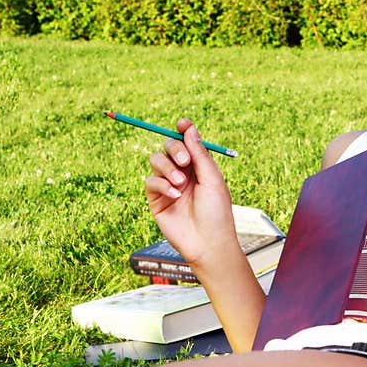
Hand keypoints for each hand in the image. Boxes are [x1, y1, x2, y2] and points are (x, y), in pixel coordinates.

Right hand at [144, 118, 236, 266]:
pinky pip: (150, 181)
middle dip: (174, 148)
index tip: (182, 123)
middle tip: (184, 161)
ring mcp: (168, 184)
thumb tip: (189, 128)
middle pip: (168, 145)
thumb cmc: (216, 213)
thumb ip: (200, 153)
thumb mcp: (212, 178)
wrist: (208, 242)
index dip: (183, 129)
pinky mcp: (156, 199)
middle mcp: (183, 172)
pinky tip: (175, 196)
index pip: (187, 141)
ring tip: (180, 182)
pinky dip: (162, 185)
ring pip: (156, 160)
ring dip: (167, 167)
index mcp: (199, 166)